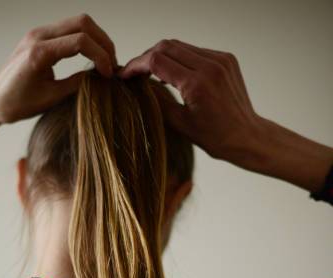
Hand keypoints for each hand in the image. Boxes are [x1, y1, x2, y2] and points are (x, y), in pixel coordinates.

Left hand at [0, 13, 117, 123]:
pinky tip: (91, 58)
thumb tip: (99, 77)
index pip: (80, 41)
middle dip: (103, 42)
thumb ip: (76, 85)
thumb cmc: (17, 104)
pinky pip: (68, 30)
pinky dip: (85, 40)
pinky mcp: (40, 37)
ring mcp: (38, 33)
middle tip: (112, 64)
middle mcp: (38, 36)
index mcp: (39, 52)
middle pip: (82, 23)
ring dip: (96, 39)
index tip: (108, 74)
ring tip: (105, 62)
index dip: (101, 56)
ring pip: (78, 23)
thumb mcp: (51, 98)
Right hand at [119, 39, 332, 191]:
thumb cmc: (214, 137)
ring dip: (163, 56)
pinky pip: (195, 51)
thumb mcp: (180, 124)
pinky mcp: (226, 59)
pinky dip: (180, 58)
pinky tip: (174, 74)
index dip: (136, 65)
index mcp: (197, 84)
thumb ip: (158, 101)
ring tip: (151, 73)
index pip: (157, 60)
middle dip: (146, 57)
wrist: (246, 136)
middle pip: (166, 46)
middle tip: (135, 73)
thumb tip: (138, 85)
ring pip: (180, 46)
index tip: (125, 75)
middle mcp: (210, 66)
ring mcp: (220, 59)